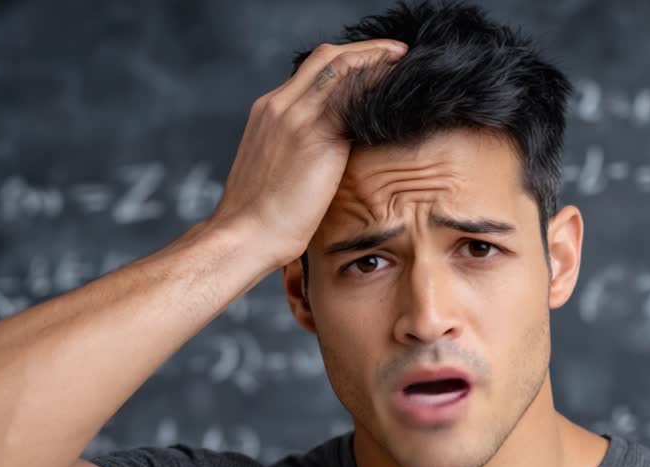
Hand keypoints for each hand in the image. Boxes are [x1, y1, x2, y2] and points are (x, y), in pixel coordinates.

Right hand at [206, 39, 408, 269]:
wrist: (246, 233)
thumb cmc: (260, 215)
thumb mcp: (275, 167)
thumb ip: (297, 147)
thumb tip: (328, 153)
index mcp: (268, 110)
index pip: (312, 69)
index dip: (346, 60)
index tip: (372, 63)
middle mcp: (280, 105)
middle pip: (328, 56)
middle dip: (366, 49)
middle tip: (397, 54)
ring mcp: (297, 118)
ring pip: (342, 68)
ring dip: (377, 60)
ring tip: (404, 64)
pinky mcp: (317, 138)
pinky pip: (353, 99)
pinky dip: (376, 89)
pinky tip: (398, 95)